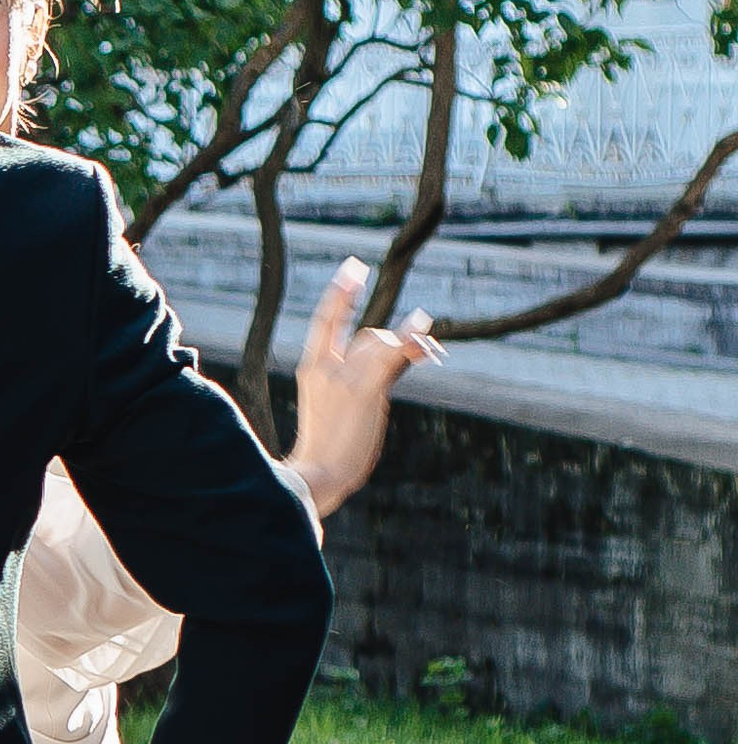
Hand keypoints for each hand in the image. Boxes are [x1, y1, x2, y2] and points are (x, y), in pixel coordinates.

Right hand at [288, 256, 441, 519]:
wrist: (315, 476)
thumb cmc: (325, 452)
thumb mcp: (331, 411)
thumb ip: (356, 385)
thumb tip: (390, 367)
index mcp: (311, 370)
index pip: (326, 322)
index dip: (341, 293)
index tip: (355, 267)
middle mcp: (325, 367)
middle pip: (366, 337)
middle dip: (393, 341)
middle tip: (424, 343)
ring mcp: (344, 378)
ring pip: (381, 344)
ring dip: (410, 344)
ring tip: (432, 350)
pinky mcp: (364, 391)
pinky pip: (391, 356)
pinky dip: (410, 340)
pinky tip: (425, 328)